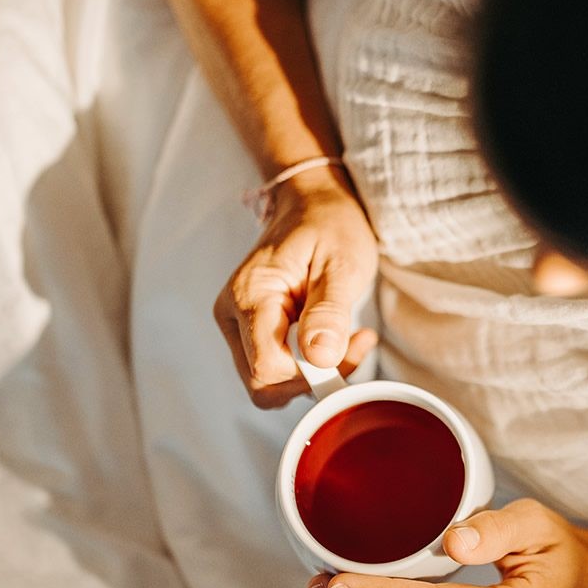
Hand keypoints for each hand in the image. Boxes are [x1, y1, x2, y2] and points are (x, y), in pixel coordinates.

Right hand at [214, 168, 378, 407]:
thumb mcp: (341, 265)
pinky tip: (334, 338)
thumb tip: (319, 357)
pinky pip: (276, 367)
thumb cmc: (329, 225)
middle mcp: (233, 315)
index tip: (350, 346)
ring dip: (314, 373)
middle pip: (263, 382)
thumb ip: (328, 312)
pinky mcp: (253, 331)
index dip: (310, 372)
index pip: (267, 366)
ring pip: (269, 381)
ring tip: (349, 338)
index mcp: (249, 295)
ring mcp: (240, 325)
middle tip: (354, 346)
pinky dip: (309, 365)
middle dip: (314, 377)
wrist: (315, 204)